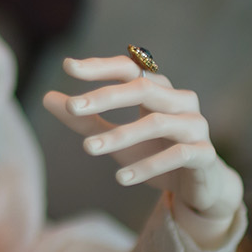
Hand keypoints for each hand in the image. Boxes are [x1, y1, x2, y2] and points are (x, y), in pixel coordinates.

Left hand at [43, 53, 243, 247]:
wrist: (198, 186)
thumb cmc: (153, 152)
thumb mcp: (115, 136)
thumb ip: (84, 119)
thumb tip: (47, 97)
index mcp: (157, 90)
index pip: (128, 68)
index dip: (99, 66)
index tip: (67, 66)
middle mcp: (179, 101)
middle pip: (143, 88)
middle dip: (106, 96)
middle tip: (72, 107)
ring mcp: (195, 125)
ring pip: (157, 123)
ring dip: (120, 135)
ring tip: (87, 149)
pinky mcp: (204, 153)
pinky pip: (177, 155)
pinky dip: (148, 166)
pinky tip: (121, 178)